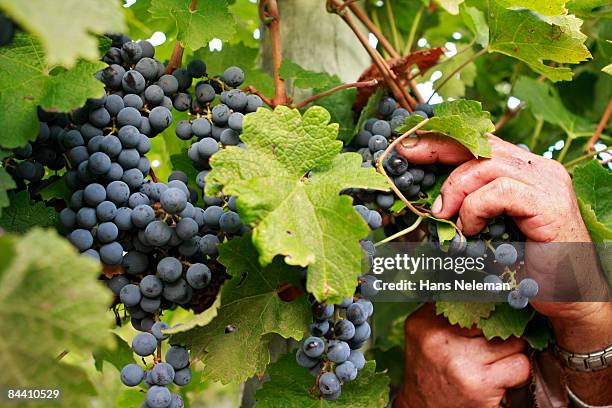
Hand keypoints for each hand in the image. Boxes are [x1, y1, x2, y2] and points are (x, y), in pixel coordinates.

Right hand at [394, 304, 529, 407]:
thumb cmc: (428, 368)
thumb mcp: (423, 333)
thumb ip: (445, 307)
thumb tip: (482, 283)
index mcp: (424, 322)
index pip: (470, 297)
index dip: (489, 303)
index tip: (498, 303)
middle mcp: (439, 340)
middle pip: (495, 318)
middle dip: (501, 329)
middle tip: (494, 340)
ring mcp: (460, 362)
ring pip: (513, 340)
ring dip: (512, 350)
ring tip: (495, 360)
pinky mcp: (480, 385)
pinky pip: (520, 365)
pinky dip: (517, 371)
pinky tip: (501, 377)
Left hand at [396, 133, 608, 320]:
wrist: (570, 294)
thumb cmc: (526, 264)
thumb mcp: (490, 228)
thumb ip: (470, 207)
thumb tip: (430, 203)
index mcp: (524, 170)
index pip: (480, 143)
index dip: (444, 141)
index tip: (410, 145)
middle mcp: (538, 168)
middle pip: (481, 144)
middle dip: (439, 148)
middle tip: (408, 156)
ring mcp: (547, 182)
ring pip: (486, 165)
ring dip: (454, 188)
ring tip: (442, 215)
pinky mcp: (549, 203)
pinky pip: (499, 192)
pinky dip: (475, 209)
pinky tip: (470, 229)